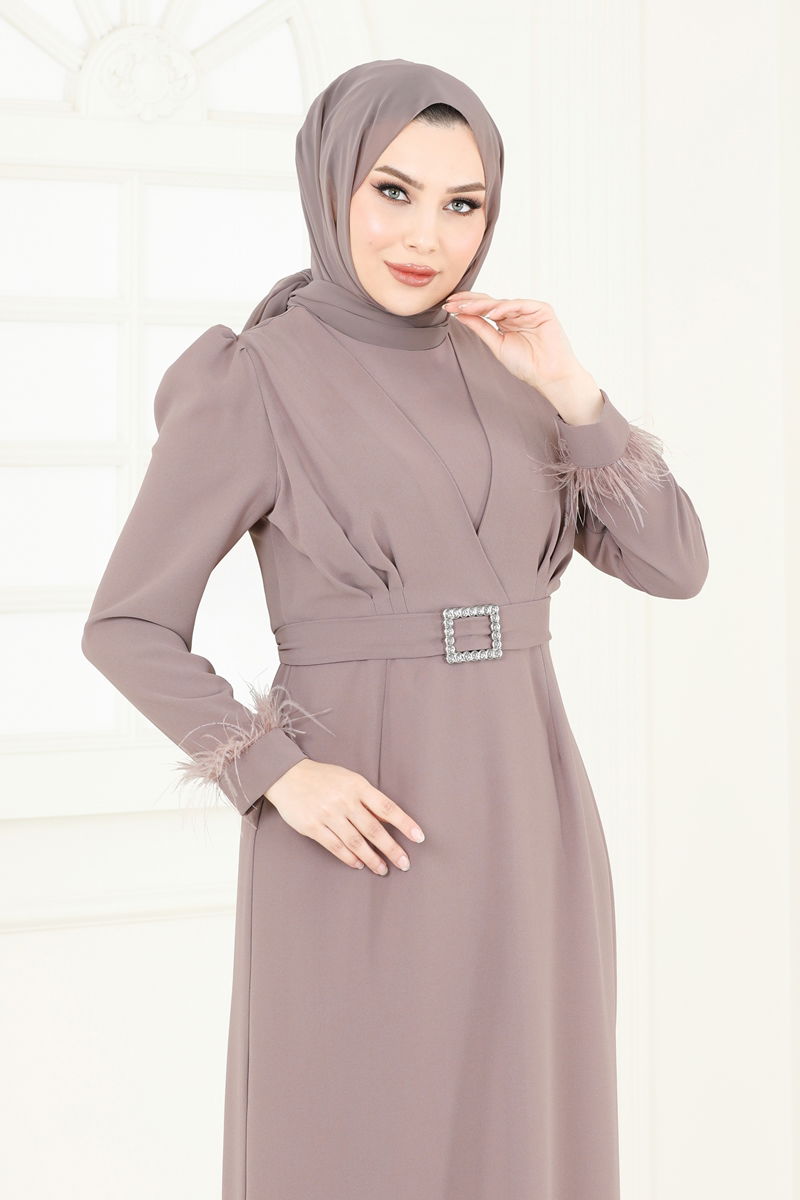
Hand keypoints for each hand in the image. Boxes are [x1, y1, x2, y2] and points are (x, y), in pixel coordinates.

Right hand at [265, 758, 425, 874]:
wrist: (287, 776)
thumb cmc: (324, 778)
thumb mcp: (349, 779)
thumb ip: (367, 798)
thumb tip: (389, 820)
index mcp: (357, 786)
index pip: (387, 807)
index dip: (404, 823)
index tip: (419, 837)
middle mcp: (344, 800)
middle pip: (374, 829)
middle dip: (392, 848)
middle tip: (404, 863)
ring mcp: (328, 814)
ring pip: (356, 842)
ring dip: (372, 858)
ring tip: (383, 869)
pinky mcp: (312, 827)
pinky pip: (335, 847)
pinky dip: (349, 858)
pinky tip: (359, 864)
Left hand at [442, 292, 596, 403]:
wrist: (549, 376)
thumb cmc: (527, 365)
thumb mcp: (497, 345)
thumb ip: (481, 328)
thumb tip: (461, 315)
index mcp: (506, 321)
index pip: (483, 310)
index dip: (466, 307)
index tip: (448, 307)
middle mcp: (516, 313)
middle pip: (490, 303)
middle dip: (470, 302)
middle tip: (452, 302)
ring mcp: (529, 310)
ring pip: (502, 303)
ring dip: (483, 305)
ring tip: (465, 308)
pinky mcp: (542, 310)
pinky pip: (520, 305)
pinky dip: (506, 308)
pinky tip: (492, 313)